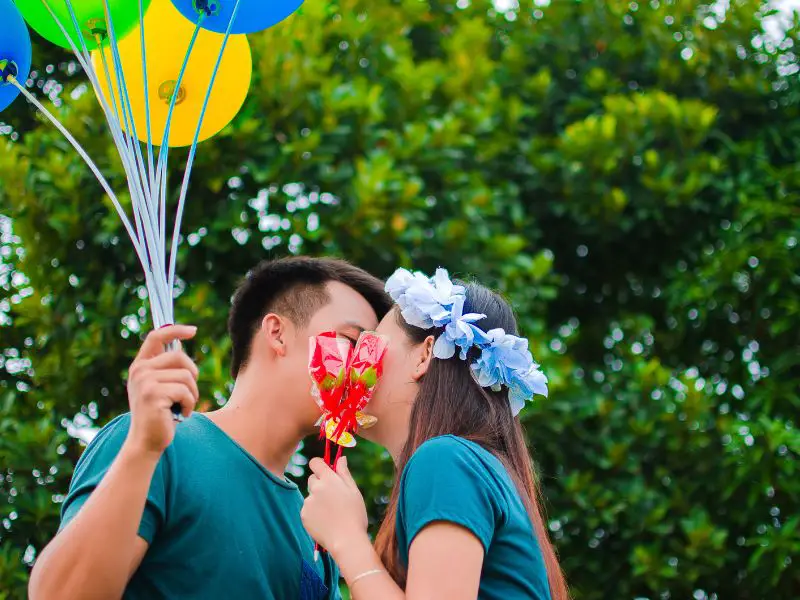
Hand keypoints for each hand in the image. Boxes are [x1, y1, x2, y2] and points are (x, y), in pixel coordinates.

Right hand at [125, 325, 198, 455]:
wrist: (146, 442)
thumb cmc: (159, 414)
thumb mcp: (159, 386)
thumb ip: (166, 367)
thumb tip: (180, 342)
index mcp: (140, 366)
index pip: (156, 337)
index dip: (175, 330)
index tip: (193, 330)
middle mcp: (139, 370)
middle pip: (180, 357)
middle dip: (192, 375)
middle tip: (187, 394)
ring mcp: (145, 382)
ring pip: (186, 375)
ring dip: (192, 393)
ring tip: (181, 406)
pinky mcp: (153, 394)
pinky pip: (186, 391)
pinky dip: (189, 404)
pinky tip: (179, 415)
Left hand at [301, 457, 368, 553]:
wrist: (346, 540)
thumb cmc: (355, 515)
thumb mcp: (354, 491)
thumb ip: (344, 473)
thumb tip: (341, 458)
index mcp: (328, 479)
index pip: (315, 462)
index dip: (319, 464)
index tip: (324, 470)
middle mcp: (315, 488)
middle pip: (312, 479)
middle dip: (320, 484)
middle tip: (333, 497)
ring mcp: (308, 502)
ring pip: (311, 496)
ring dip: (318, 500)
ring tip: (332, 514)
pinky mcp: (303, 515)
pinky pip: (308, 510)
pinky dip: (314, 513)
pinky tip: (325, 521)